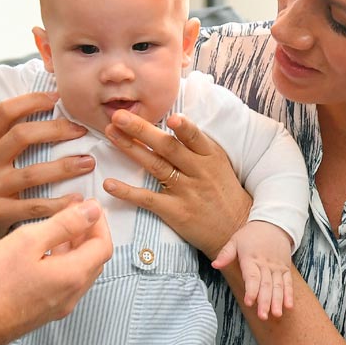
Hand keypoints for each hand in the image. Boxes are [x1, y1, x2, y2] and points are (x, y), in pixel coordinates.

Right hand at [0, 92, 95, 275]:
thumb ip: (11, 137)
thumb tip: (50, 105)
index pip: (5, 111)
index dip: (32, 100)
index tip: (58, 98)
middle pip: (22, 135)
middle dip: (56, 130)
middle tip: (81, 130)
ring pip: (32, 173)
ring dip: (65, 167)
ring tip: (88, 162)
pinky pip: (34, 206)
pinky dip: (59, 203)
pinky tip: (77, 199)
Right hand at [0, 199, 112, 344]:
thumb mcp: (29, 240)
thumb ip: (65, 224)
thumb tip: (93, 210)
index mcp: (73, 276)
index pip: (103, 245)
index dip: (99, 222)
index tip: (88, 205)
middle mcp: (71, 295)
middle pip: (95, 260)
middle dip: (90, 233)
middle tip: (76, 212)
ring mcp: (58, 306)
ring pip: (80, 271)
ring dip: (77, 247)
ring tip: (60, 226)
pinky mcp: (43, 311)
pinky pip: (65, 282)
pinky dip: (64, 261)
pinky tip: (45, 250)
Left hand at [102, 110, 251, 258]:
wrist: (236, 229)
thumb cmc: (223, 190)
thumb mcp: (218, 163)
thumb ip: (196, 145)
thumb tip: (171, 119)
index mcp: (210, 155)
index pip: (195, 137)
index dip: (184, 128)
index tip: (170, 116)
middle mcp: (199, 171)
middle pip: (168, 147)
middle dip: (141, 129)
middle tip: (119, 115)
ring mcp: (186, 192)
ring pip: (155, 166)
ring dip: (130, 148)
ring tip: (111, 134)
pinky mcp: (175, 212)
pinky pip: (148, 199)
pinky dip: (127, 192)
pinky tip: (109, 184)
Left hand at [212, 219, 293, 319]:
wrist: (272, 224)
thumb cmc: (250, 234)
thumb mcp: (235, 240)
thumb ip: (225, 254)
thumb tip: (215, 265)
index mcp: (251, 258)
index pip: (252, 277)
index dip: (251, 290)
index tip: (249, 302)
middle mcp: (265, 264)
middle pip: (265, 285)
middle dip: (264, 301)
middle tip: (262, 316)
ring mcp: (276, 267)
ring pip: (278, 286)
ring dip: (277, 301)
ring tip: (276, 314)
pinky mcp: (285, 268)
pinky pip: (288, 282)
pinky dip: (289, 294)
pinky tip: (288, 306)